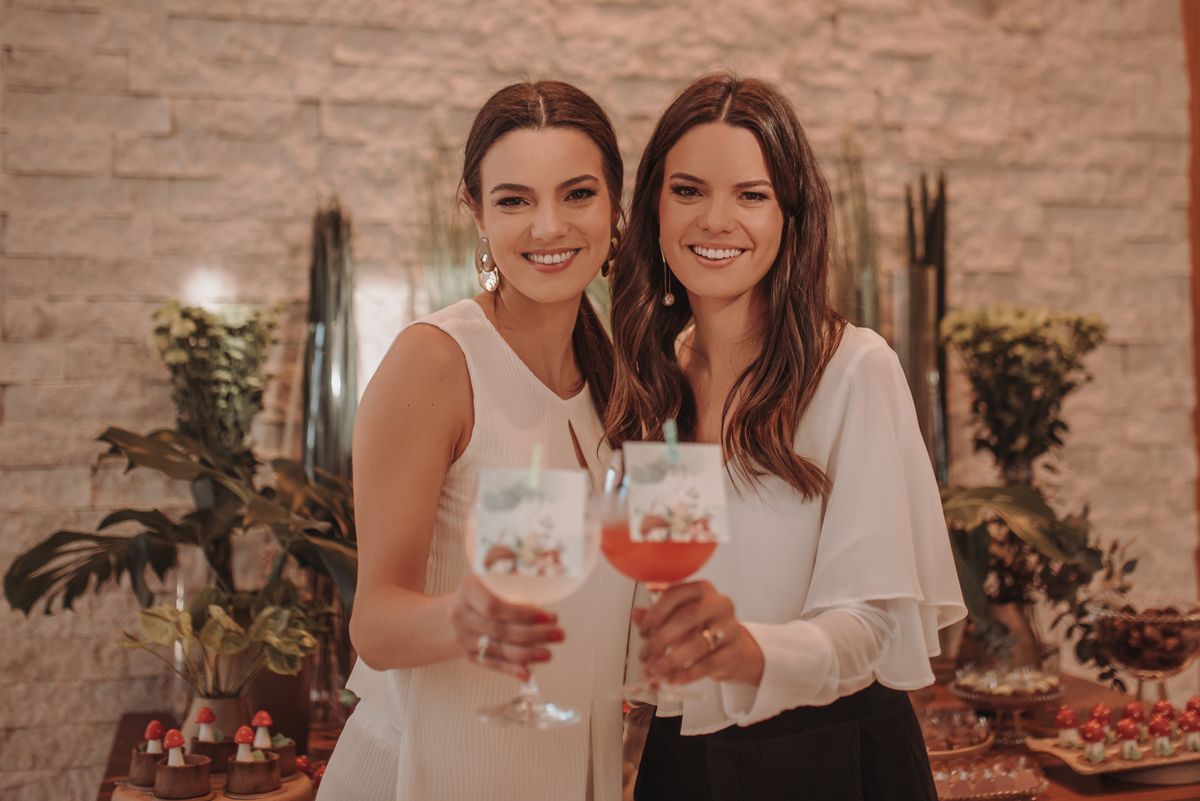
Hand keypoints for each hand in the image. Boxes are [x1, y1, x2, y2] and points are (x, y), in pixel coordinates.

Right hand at [449, 575, 563, 680]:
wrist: (460, 610)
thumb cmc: (486, 593)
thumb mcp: (496, 583)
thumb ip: (517, 594)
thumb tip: (546, 615)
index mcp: (468, 590)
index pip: (495, 606)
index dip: (523, 614)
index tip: (548, 617)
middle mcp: (460, 615)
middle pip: (500, 629)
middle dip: (533, 634)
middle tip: (558, 634)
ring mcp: (462, 637)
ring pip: (498, 649)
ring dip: (527, 654)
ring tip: (548, 654)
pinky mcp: (468, 655)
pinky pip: (492, 664)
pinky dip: (511, 669)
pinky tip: (528, 673)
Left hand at [635, 580, 763, 686]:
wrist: (732, 650)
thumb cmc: (701, 629)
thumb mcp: (677, 619)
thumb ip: (656, 617)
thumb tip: (635, 614)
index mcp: (702, 589)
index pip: (675, 594)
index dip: (655, 614)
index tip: (642, 632)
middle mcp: (719, 604)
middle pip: (686, 618)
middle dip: (660, 639)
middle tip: (644, 656)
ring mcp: (730, 627)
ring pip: (697, 644)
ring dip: (670, 660)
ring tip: (654, 673)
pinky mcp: (734, 652)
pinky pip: (708, 664)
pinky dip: (687, 674)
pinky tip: (672, 680)